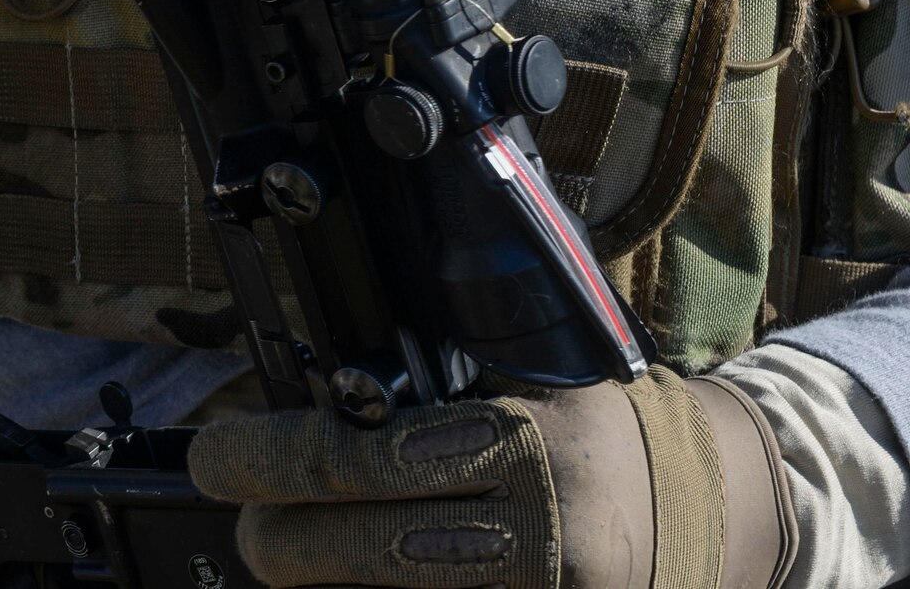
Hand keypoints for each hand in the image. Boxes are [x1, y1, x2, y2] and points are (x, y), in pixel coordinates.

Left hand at [187, 368, 796, 588]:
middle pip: (367, 548)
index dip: (274, 461)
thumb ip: (436, 406)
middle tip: (251, 534)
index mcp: (529, 441)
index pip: (366, 457)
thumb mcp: (531, 383)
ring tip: (300, 561)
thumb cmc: (609, 427)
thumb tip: (311, 412)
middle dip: (284, 544)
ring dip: (332, 587)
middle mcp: (547, 529)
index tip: (220, 461)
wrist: (732, 501)